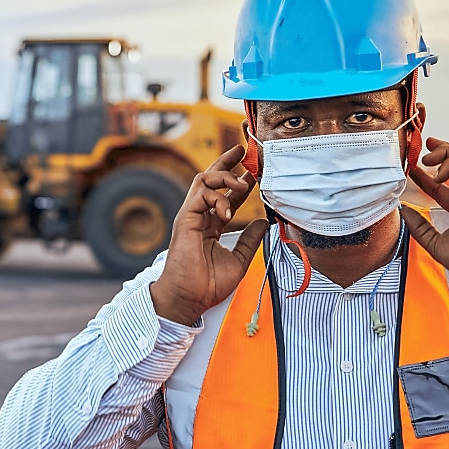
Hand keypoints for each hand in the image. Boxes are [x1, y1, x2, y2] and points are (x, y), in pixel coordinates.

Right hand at [151, 145, 268, 323]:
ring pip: (204, 180)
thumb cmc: (207, 284)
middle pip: (210, 180)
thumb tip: (262, 222)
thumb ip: (249, 240)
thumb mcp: (239, 260)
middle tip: (242, 150)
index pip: (225, 196)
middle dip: (226, 162)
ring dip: (225, 176)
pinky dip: (217, 197)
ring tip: (243, 182)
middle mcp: (200, 217)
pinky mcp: (185, 220)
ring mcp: (191, 217)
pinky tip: (228, 210)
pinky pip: (200, 195)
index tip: (253, 172)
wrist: (189, 298)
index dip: (240, 182)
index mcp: (211, 226)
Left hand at [401, 137, 448, 303]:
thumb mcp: (434, 242)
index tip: (411, 170)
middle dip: (440, 152)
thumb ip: (419, 227)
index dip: (425, 176)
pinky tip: (438, 173)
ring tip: (426, 160)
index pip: (442, 187)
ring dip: (444, 152)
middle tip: (424, 147)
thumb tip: (403, 211)